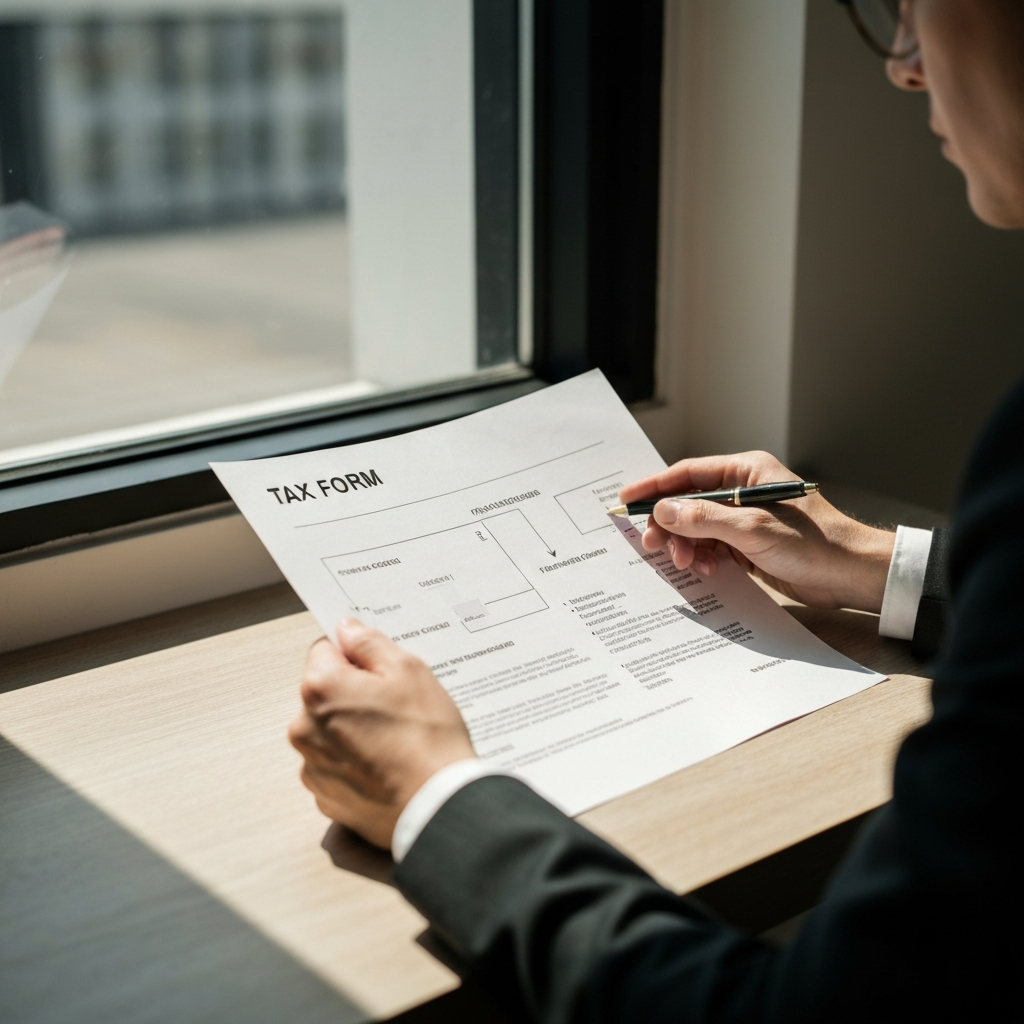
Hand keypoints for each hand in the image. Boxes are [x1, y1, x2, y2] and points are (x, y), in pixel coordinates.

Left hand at [288, 619, 474, 849]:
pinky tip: (388, 764)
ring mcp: (312, 765)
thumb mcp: (408, 670)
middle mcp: (304, 726)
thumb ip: (370, 643)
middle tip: (397, 705)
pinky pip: (337, 763)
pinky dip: (356, 761)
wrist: (437, 807)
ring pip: (331, 728)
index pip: (326, 649)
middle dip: (355, 692)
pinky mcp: (325, 795)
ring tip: (396, 738)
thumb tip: (347, 629)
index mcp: (320, 688)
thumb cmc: (426, 737)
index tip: (380, 668)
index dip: (357, 654)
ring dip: (354, 727)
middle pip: (326, 691)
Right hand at [620, 451, 894, 611]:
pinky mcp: (748, 545)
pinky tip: (708, 570)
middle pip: (688, 503)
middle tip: (653, 545)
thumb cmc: (814, 542)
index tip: (627, 500)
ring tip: (688, 563)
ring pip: (697, 529)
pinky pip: (712, 548)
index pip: (688, 473)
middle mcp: (742, 491)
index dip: (655, 487)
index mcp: (746, 471)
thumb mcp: (752, 529)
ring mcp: (745, 519)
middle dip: (669, 525)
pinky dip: (704, 558)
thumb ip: (704, 518)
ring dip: (687, 546)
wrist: (851, 574)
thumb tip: (664, 510)